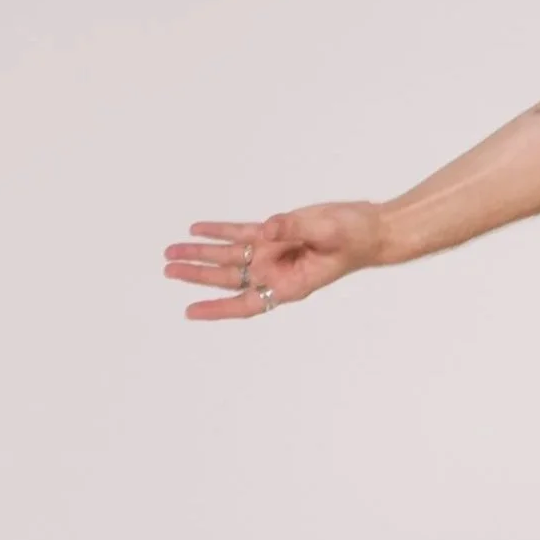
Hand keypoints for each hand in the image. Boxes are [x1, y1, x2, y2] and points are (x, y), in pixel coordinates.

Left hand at [161, 200, 386, 320]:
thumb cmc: (355, 238)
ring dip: (201, 254)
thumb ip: (293, 229)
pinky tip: (197, 229)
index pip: (246, 302)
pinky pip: (241, 233)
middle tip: (169, 269)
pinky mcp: (276, 234)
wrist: (370, 230)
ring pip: (229, 256)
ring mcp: (275, 253)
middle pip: (229, 278)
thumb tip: (263, 228)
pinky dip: (219, 231)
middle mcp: (277, 272)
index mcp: (289, 283)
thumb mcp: (327, 232)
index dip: (217, 308)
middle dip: (197, 274)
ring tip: (172, 251)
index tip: (190, 312)